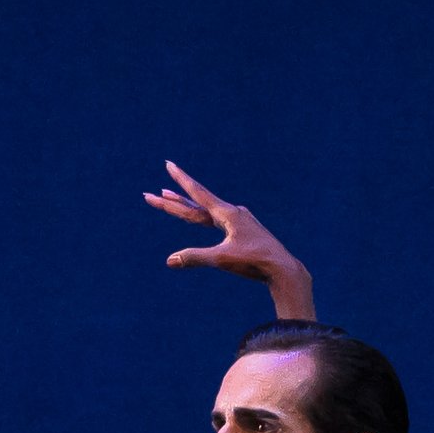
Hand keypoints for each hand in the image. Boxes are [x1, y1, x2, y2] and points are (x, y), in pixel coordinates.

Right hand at [145, 161, 315, 319]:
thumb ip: (195, 257)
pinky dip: (207, 217)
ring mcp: (239, 221)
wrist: (282, 268)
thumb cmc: (254, 262)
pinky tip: (210, 215)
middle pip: (196, 204)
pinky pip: (219, 220)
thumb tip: (170, 260)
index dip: (181, 179)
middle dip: (172, 200)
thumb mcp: (222, 259)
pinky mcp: (244, 231)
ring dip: (187, 205)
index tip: (169, 164)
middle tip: (151, 195)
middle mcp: (232, 213)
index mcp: (227, 214)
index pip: (198, 193)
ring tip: (170, 196)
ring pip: (206, 212)